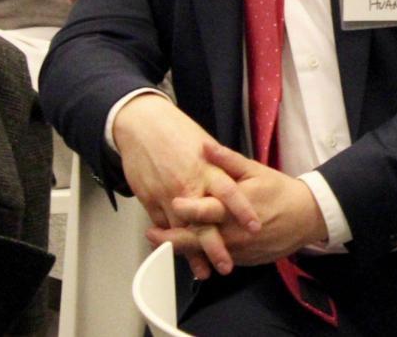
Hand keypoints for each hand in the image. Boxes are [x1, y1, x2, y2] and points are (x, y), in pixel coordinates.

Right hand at [112, 94, 260, 277]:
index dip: (242, 210)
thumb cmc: (177, 133)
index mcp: (207, 168)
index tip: (254, 227)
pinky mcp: (150, 199)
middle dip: (215, 245)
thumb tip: (237, 184)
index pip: (229, 193)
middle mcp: (188, 184)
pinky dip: (170, 240)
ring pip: (181, 229)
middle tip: (226, 264)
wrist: (143, 125)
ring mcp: (167, 194)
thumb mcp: (206, 147)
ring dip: (191, 252)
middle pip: (204, 220)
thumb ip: (221, 168)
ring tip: (203, 271)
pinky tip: (177, 254)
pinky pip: (162, 225)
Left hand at [152, 143, 326, 267]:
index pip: (205, 211)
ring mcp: (237, 249)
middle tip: (151, 234)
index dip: (186, 209)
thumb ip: (227, 161)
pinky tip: (191, 248)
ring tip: (162, 243)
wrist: (307, 217)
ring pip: (204, 253)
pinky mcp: (242, 258)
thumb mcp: (256, 171)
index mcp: (234, 209)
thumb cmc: (280, 191)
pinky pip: (217, 258)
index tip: (171, 203)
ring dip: (182, 248)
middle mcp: (233, 232)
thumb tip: (205, 146)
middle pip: (196, 239)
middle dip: (170, 238)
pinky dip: (202, 254)